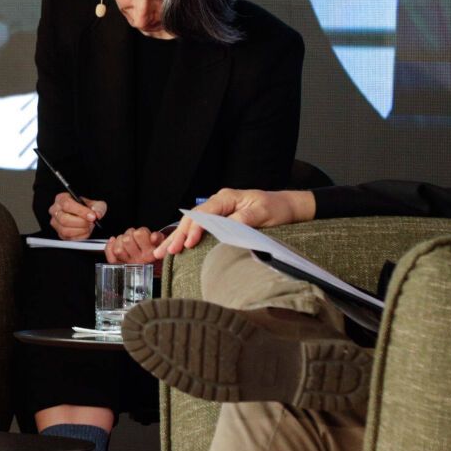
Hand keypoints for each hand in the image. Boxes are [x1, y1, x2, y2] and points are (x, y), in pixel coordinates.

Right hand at [49, 192, 105, 240]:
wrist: (85, 215)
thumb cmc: (86, 207)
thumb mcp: (95, 203)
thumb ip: (98, 207)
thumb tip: (97, 214)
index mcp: (61, 199)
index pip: (67, 205)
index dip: (80, 211)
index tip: (92, 216)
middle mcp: (55, 211)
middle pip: (64, 219)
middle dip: (81, 222)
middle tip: (91, 222)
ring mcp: (56, 223)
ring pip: (65, 230)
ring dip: (81, 230)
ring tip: (89, 226)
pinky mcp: (60, 234)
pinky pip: (69, 238)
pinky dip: (80, 236)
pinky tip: (86, 231)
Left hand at [105, 226, 163, 263]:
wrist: (152, 266)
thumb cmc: (154, 251)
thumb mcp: (160, 243)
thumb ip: (158, 237)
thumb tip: (153, 236)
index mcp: (150, 253)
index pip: (140, 235)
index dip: (140, 231)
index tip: (142, 234)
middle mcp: (139, 259)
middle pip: (127, 240)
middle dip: (129, 234)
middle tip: (133, 237)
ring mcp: (128, 263)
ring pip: (118, 249)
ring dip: (120, 240)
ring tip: (126, 240)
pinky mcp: (119, 265)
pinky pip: (111, 255)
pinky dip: (110, 246)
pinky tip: (113, 241)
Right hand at [151, 188, 314, 259]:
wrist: (288, 207)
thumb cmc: (277, 208)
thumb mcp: (262, 213)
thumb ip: (242, 220)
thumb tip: (225, 229)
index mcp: (226, 198)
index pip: (204, 214)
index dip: (194, 229)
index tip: (189, 243)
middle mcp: (219, 203)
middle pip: (192, 219)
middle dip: (178, 236)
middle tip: (166, 252)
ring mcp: (219, 212)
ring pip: (192, 224)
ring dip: (177, 238)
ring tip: (162, 252)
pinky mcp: (221, 220)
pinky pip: (199, 228)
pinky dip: (187, 238)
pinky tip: (177, 247)